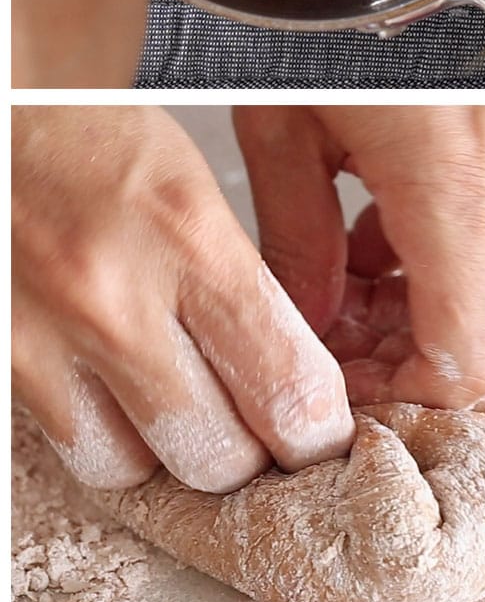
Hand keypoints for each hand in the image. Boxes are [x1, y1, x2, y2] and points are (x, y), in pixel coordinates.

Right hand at [11, 107, 352, 492]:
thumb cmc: (90, 132)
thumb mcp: (197, 187)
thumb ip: (247, 283)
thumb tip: (294, 374)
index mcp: (190, 241)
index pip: (288, 389)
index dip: (319, 429)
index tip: (326, 428)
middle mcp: (113, 300)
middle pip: (216, 455)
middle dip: (253, 452)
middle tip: (261, 425)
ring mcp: (42, 336)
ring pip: (134, 469)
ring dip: (171, 454)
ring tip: (189, 411)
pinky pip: (66, 446)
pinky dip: (105, 439)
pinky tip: (124, 399)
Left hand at [232, 106, 484, 407]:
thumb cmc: (333, 10)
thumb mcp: (283, 122)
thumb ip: (298, 239)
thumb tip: (307, 326)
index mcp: (459, 179)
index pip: (471, 354)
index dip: (407, 394)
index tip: (347, 390)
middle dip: (413, 352)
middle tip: (336, 337)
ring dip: (433, 304)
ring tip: (349, 277)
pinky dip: (456, 252)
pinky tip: (386, 227)